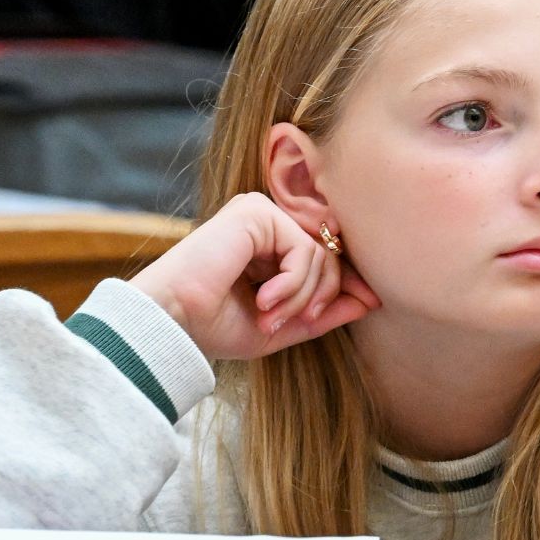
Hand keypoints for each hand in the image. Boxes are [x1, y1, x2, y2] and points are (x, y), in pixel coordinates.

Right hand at [129, 193, 378, 361]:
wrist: (170, 323)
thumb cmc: (212, 327)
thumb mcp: (279, 325)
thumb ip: (321, 313)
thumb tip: (369, 302)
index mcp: (267, 245)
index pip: (324, 256)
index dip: (347, 281)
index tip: (369, 303)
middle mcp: (265, 222)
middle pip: (328, 254)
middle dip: (323, 294)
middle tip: (298, 322)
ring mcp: (260, 213)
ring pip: (318, 254)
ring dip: (301, 295)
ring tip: (269, 317)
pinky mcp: (255, 212)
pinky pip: (303, 249)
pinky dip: (292, 283)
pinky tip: (264, 301)